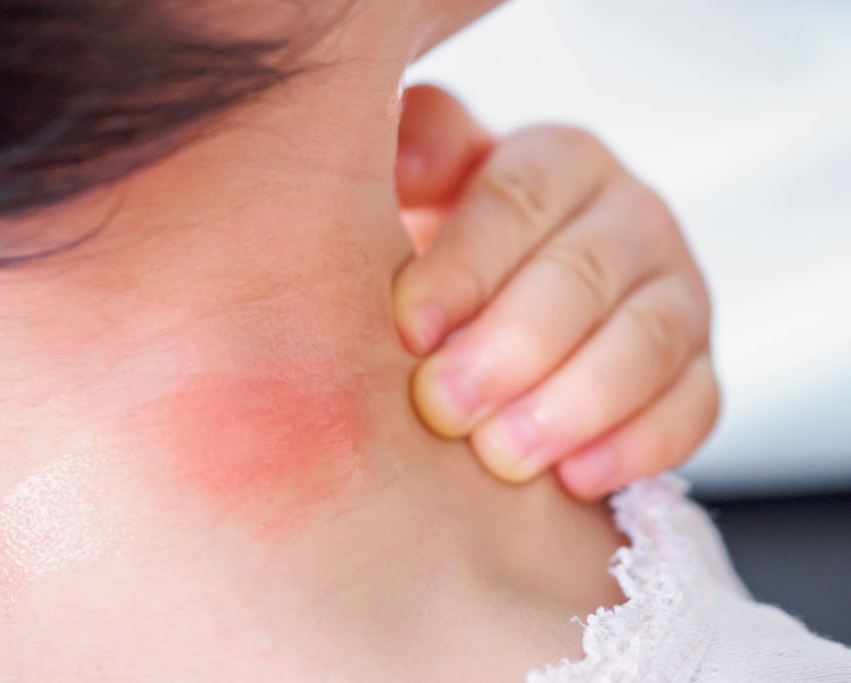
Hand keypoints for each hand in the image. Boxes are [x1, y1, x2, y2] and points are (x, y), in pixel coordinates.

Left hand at [393, 85, 719, 499]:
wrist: (507, 309)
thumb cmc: (450, 255)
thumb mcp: (423, 191)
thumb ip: (416, 155)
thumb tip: (412, 154)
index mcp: (556, 162)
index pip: (517, 200)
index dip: (464, 267)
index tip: (409, 328)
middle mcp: (629, 217)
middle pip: (581, 275)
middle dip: (511, 348)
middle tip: (444, 406)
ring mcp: (677, 293)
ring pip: (645, 343)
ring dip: (573, 404)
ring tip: (503, 456)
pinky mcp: (698, 368)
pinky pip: (692, 406)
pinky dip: (638, 446)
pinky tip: (576, 479)